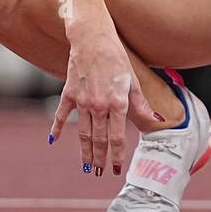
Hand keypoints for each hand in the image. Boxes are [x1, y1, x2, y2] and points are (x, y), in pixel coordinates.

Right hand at [50, 29, 155, 177]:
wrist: (93, 38)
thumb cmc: (117, 57)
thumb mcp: (133, 80)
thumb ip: (142, 104)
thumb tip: (157, 119)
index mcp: (117, 103)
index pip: (117, 137)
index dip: (117, 155)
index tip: (116, 168)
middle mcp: (99, 105)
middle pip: (99, 139)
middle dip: (99, 158)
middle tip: (98, 173)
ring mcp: (82, 101)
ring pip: (83, 132)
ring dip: (84, 151)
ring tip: (86, 166)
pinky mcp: (69, 93)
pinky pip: (62, 115)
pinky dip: (57, 128)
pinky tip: (54, 140)